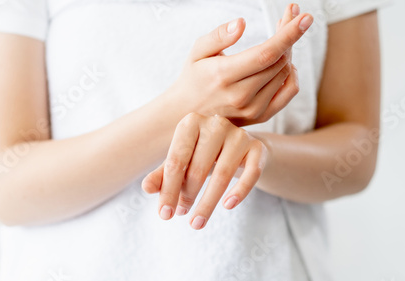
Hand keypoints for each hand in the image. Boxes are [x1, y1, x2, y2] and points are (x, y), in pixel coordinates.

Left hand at [142, 113, 267, 229]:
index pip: (176, 160)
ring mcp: (240, 134)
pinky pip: (251, 173)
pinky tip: (227, 206)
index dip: (169, 190)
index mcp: (191, 123)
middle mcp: (216, 124)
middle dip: (187, 196)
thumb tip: (146, 188)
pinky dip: (240, 191)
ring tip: (197, 222)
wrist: (239, 148)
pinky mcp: (258, 148)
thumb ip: (163, 175)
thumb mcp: (181, 163)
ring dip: (209, 203)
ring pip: (223, 173)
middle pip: (198, 167)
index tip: (164, 214)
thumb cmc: (203, 156)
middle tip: (182, 215)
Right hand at [165, 4, 312, 125]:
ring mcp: (253, 109)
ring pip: (285, 73)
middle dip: (289, 36)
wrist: (186, 114)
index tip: (306, 17)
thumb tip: (241, 23)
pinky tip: (282, 63)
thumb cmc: (193, 78)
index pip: (266, 53)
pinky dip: (291, 74)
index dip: (289, 34)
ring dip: (288, 52)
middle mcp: (241, 96)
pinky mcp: (260, 117)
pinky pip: (288, 91)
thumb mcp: (197, 52)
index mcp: (224, 75)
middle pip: (280, 60)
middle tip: (287, 19)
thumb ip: (218, 36)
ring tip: (279, 40)